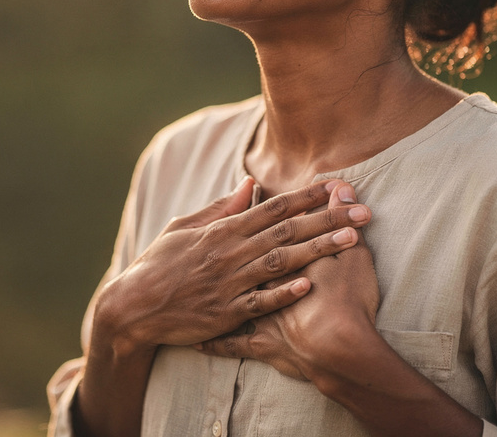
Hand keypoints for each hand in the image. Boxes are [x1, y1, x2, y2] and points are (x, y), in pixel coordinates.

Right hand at [94, 177, 372, 350]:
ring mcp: (230, 283)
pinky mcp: (226, 313)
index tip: (339, 186)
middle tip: (364, 211)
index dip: (309, 196)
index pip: (274, 207)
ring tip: (351, 240)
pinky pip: (260, 302)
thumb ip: (221, 207)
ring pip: (282, 262)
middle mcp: (231, 252)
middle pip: (288, 231)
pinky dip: (284, 293)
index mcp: (223, 230)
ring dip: (318, 250)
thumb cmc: (159, 264)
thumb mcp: (184, 227)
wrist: (133, 307)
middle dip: (328, 218)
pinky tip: (310, 284)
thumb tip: (249, 183)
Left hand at [196, 182, 379, 381]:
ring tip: (198, 274)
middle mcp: (262, 283)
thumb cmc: (351, 304)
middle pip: (244, 258)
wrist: (341, 352)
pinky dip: (215, 343)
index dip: (262, 212)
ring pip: (229, 295)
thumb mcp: (353, 257)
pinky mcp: (259, 345)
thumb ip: (339, 223)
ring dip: (215, 287)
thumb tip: (341, 190)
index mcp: (281, 257)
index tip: (257, 194)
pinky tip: (198, 342)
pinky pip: (230, 344)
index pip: (270, 225)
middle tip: (221, 237)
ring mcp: (257, 315)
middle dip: (231, 245)